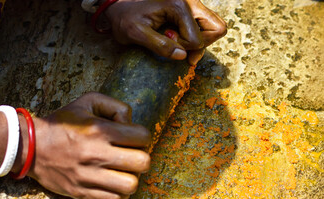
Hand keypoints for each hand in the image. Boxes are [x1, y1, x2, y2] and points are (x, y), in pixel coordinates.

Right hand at [16, 92, 150, 198]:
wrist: (32, 147)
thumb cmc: (63, 123)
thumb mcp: (87, 101)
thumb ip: (115, 105)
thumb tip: (131, 122)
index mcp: (100, 130)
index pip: (142, 137)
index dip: (142, 136)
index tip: (132, 137)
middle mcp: (97, 154)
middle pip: (142, 163)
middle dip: (141, 157)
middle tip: (131, 155)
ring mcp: (90, 177)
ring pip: (131, 185)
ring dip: (132, 177)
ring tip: (123, 170)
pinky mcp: (83, 192)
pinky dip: (120, 191)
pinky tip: (113, 181)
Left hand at [104, 0, 226, 64]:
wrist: (118, 3)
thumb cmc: (125, 16)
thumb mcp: (136, 33)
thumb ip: (159, 45)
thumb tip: (183, 56)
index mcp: (179, 6)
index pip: (198, 38)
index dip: (185, 48)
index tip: (167, 42)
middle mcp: (190, 2)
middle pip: (217, 28)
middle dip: (202, 44)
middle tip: (179, 47)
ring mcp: (191, 5)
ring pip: (212, 27)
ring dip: (198, 41)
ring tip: (175, 41)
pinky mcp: (189, 10)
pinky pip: (203, 26)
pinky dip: (194, 37)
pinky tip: (176, 38)